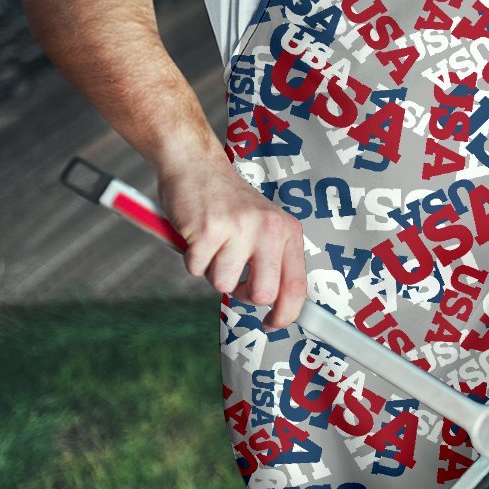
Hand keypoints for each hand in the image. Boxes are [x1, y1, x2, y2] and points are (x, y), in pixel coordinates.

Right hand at [158, 157, 305, 330]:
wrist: (197, 165)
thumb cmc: (229, 202)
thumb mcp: (265, 225)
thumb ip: (273, 260)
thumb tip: (278, 305)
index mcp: (287, 230)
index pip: (296, 285)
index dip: (286, 314)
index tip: (273, 323)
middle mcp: (269, 228)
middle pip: (262, 294)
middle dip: (242, 294)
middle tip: (233, 275)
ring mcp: (239, 228)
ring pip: (223, 284)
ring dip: (212, 271)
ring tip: (213, 244)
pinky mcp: (208, 230)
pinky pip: (196, 269)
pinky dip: (192, 259)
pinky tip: (197, 236)